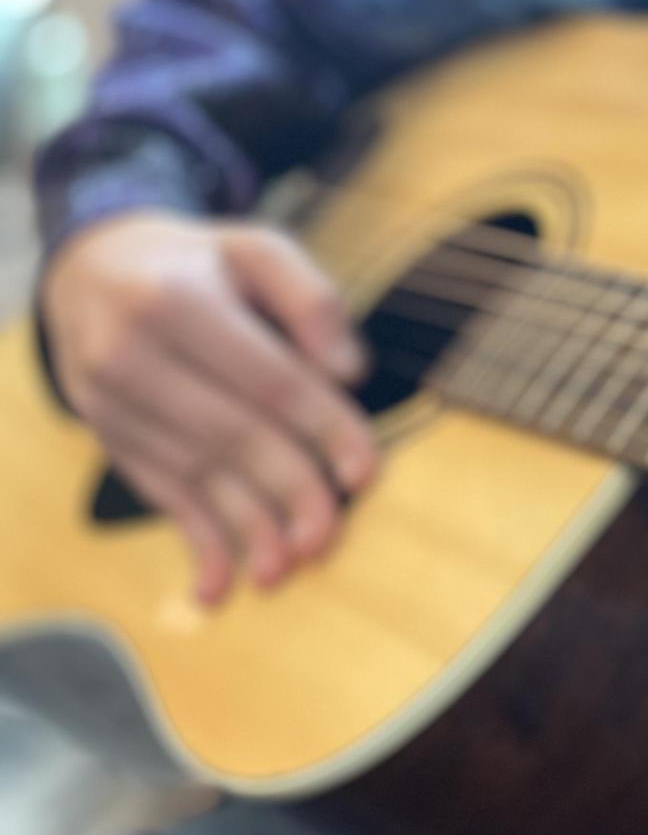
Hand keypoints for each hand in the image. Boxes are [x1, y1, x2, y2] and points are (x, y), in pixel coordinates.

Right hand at [41, 212, 378, 603]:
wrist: (94, 271)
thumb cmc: (199, 264)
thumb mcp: (256, 249)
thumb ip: (310, 298)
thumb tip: (348, 370)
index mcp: (175, 302)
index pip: (269, 380)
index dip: (324, 428)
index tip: (365, 471)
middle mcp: (131, 355)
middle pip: (230, 435)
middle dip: (288, 490)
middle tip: (330, 534)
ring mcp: (110, 403)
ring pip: (194, 475)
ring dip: (245, 527)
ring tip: (289, 566)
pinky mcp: (109, 437)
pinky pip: (158, 494)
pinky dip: (195, 540)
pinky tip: (221, 584)